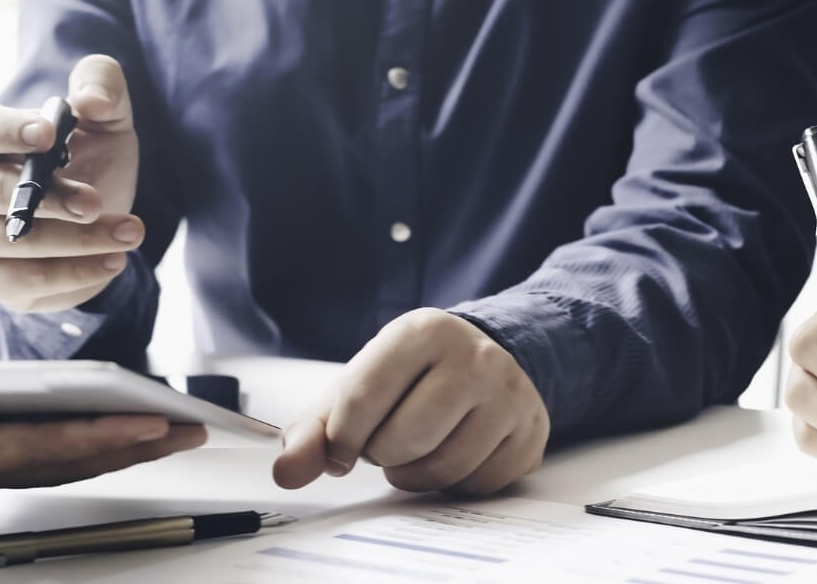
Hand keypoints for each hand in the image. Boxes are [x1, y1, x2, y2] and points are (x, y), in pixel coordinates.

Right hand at [0, 55, 143, 312]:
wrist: (97, 222)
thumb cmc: (90, 160)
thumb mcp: (108, 120)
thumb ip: (102, 88)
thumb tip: (90, 100)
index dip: (9, 129)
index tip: (48, 134)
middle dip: (49, 199)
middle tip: (95, 202)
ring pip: (16, 243)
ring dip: (78, 241)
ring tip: (131, 233)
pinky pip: (29, 281)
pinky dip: (76, 274)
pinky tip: (115, 260)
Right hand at [0, 401, 206, 535]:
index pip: (33, 448)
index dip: (94, 434)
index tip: (151, 420)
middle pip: (62, 455)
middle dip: (130, 441)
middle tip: (191, 425)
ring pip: (54, 451)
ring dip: (113, 439)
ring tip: (167, 423)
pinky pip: (32, 443)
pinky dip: (76, 433)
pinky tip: (100, 421)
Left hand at [273, 308, 548, 494]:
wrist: (481, 360)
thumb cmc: (410, 376)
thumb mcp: (358, 386)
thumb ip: (314, 430)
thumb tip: (286, 472)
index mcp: (422, 331)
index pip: (363, 398)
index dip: (341, 439)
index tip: (340, 449)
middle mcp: (474, 356)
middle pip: (404, 439)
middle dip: (382, 453)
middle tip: (385, 441)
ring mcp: (510, 394)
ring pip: (442, 467)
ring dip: (414, 474)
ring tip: (414, 449)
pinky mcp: (531, 432)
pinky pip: (477, 485)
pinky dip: (453, 483)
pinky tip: (451, 454)